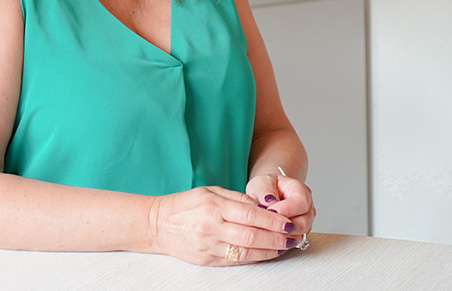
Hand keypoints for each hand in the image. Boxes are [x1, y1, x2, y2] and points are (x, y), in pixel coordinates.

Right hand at [149, 186, 302, 265]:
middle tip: (294, 236)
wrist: (157, 225)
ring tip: (285, 246)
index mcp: (213, 207)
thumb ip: (236, 198)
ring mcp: (210, 246)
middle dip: (278, 237)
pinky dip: (255, 257)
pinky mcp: (208, 260)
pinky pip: (237, 260)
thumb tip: (262, 207)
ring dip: (271, 250)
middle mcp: (212, 227)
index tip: (289, 222)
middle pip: (252, 235)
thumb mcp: (209, 191)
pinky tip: (267, 253)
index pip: (250, 215)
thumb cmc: (184, 206)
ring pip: (247, 251)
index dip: (273, 220)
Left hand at [245, 172, 315, 244]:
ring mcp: (304, 223)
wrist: (265, 196)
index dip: (287, 209)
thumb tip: (269, 201)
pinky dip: (281, 242)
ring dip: (283, 235)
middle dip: (285, 226)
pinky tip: (269, 237)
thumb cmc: (266, 187)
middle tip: (267, 224)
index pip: (302, 202)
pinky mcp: (297, 234)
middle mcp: (306, 209)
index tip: (271, 211)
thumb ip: (264, 190)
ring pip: (300, 235)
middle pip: (304, 223)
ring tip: (266, 230)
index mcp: (300, 191)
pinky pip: (293, 242)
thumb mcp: (261, 182)